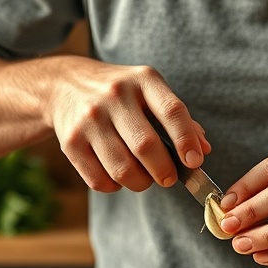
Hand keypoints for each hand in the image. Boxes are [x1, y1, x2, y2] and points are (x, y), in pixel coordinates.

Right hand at [47, 58, 209, 191]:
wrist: (64, 85)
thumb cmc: (121, 94)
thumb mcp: (150, 91)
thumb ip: (180, 119)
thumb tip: (203, 149)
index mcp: (143, 81)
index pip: (172, 112)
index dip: (186, 141)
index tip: (195, 163)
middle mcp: (115, 96)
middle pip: (146, 146)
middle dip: (164, 171)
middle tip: (169, 178)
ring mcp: (90, 119)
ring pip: (122, 170)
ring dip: (140, 183)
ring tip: (144, 178)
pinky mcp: (70, 142)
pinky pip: (99, 180)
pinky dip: (115, 186)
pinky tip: (118, 175)